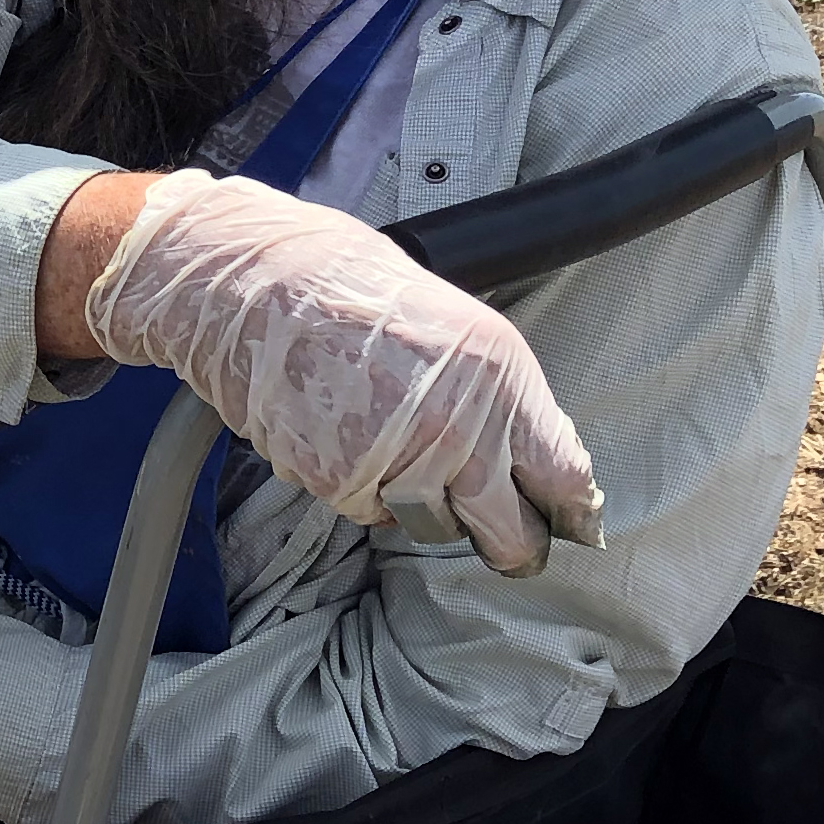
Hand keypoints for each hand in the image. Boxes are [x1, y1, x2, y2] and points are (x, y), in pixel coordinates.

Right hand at [84, 171, 602, 574]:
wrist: (249, 283)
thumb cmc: (345, 281)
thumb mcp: (453, 321)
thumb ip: (495, 392)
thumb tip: (525, 452)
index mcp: (499, 375)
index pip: (564, 476)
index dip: (571, 511)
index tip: (574, 526)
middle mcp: (459, 427)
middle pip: (510, 534)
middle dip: (509, 542)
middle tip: (503, 539)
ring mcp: (399, 462)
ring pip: (436, 527)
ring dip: (426, 506)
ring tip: (392, 445)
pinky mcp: (342, 484)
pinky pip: (372, 512)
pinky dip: (364, 487)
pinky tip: (344, 433)